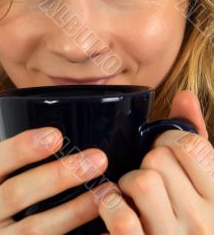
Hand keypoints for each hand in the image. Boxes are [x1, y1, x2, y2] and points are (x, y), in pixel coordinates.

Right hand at [0, 127, 107, 233]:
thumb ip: (20, 173)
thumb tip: (65, 141)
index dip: (22, 147)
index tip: (56, 135)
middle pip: (16, 193)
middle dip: (59, 175)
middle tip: (98, 159)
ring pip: (34, 229)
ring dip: (74, 209)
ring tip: (106, 192)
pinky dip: (71, 234)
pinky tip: (98, 227)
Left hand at [94, 91, 213, 233]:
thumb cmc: (192, 224)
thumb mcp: (205, 185)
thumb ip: (197, 138)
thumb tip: (185, 95)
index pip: (192, 145)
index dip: (169, 141)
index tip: (163, 152)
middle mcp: (205, 221)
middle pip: (160, 159)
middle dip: (147, 162)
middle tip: (148, 178)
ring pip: (142, 180)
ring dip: (128, 183)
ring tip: (133, 196)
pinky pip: (121, 215)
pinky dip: (111, 206)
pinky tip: (115, 210)